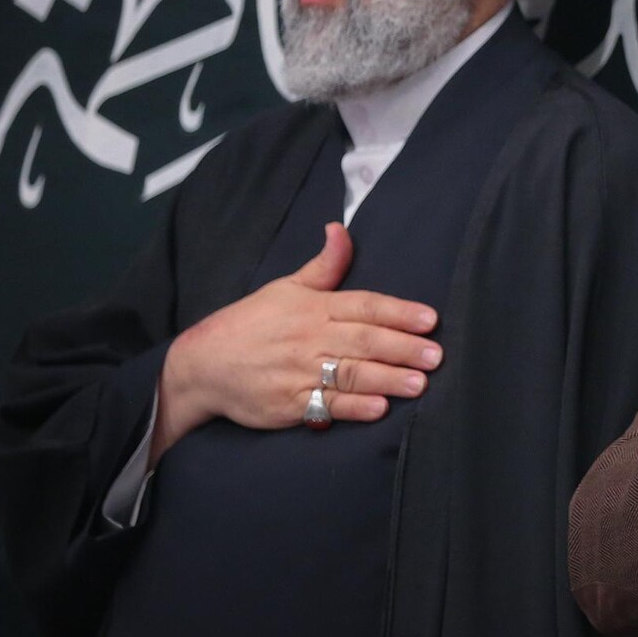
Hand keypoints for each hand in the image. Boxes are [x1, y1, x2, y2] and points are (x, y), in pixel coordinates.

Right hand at [152, 223, 441, 458]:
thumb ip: (324, 265)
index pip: (364, 306)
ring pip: (350, 374)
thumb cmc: (250, 324)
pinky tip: (378, 408)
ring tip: (420, 384)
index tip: (430, 319)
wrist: (201, 365)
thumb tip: (340, 228)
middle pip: (364, 341)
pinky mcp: (288, 404)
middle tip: (436, 356)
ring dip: (387, 379)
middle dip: (403, 348)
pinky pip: (326, 405)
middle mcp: (308, 338)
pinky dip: (352, 408)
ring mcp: (298, 372)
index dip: (399, 311)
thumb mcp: (286, 288)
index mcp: (313, 308)